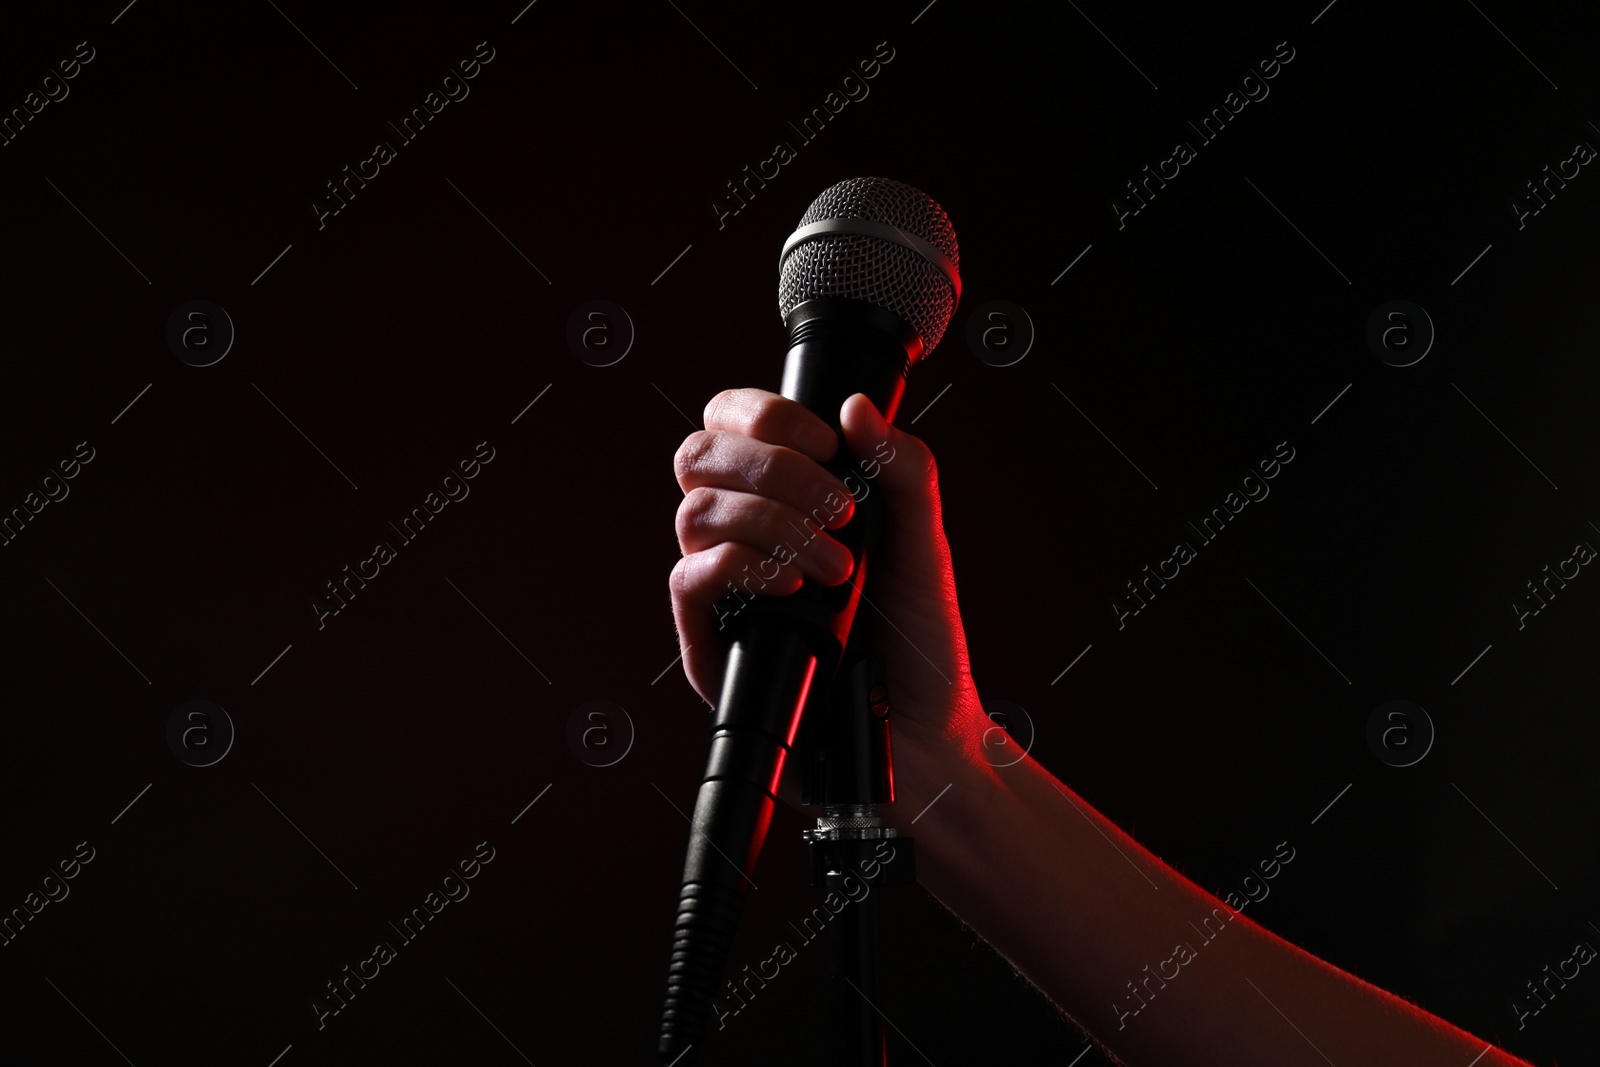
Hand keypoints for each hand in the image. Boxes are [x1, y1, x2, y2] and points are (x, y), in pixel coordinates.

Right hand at [669, 387, 989, 817]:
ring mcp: (720, 590)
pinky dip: (742, 567)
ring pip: (693, 513)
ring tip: (836, 565)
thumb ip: (902, 470)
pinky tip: (794, 586)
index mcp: (782, 498)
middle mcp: (740, 536)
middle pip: (697, 455)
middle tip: (838, 507)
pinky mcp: (708, 645)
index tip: (830, 443)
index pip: (731, 422)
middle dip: (768, 463)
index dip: (764, 413)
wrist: (923, 738)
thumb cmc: (918, 642)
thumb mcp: (925, 543)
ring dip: (771, 521)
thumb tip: (854, 407)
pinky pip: (688, 580)